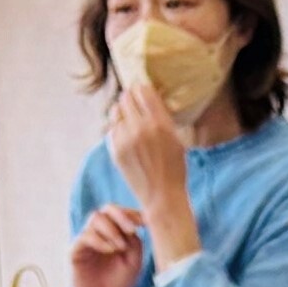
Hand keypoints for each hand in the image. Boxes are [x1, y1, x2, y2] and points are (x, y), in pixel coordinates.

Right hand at [65, 202, 148, 286]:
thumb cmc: (118, 284)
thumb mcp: (133, 262)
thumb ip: (135, 242)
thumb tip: (133, 225)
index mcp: (113, 233)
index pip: (119, 213)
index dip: (131, 213)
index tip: (145, 221)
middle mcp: (98, 234)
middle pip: (106, 210)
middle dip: (121, 216)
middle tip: (132, 230)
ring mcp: (86, 241)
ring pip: (95, 219)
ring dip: (111, 230)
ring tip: (120, 247)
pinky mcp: (75, 252)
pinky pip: (84, 237)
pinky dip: (100, 240)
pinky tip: (110, 250)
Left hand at [101, 83, 195, 250]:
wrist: (162, 197)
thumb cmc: (174, 168)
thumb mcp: (176, 138)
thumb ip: (162, 117)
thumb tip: (147, 97)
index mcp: (160, 122)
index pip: (143, 90)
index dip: (142, 90)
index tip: (142, 93)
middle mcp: (141, 128)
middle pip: (126, 97)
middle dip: (131, 99)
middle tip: (135, 106)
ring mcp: (126, 139)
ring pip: (115, 110)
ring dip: (122, 112)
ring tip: (129, 120)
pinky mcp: (115, 150)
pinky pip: (111, 128)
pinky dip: (117, 129)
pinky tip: (126, 136)